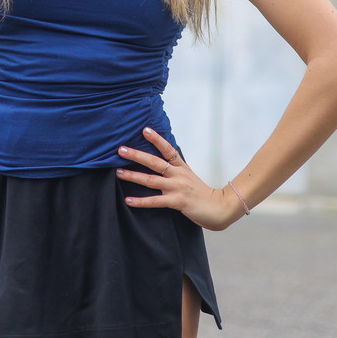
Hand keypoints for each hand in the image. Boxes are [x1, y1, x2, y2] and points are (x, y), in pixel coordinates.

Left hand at [117, 128, 246, 230]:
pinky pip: (155, 201)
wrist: (218, 208)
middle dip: (137, 154)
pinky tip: (129, 200)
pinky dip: (141, 201)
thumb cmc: (201, 193)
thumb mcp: (188, 176)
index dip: (156, 139)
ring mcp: (177, 188)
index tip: (144, 129)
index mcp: (181, 167)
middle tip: (121, 149)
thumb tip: (160, 159)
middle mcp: (178, 175)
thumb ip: (175, 168)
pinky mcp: (176, 202)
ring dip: (133, 175)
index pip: (168, 149)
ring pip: (151, 180)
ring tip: (119, 172)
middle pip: (155, 161)